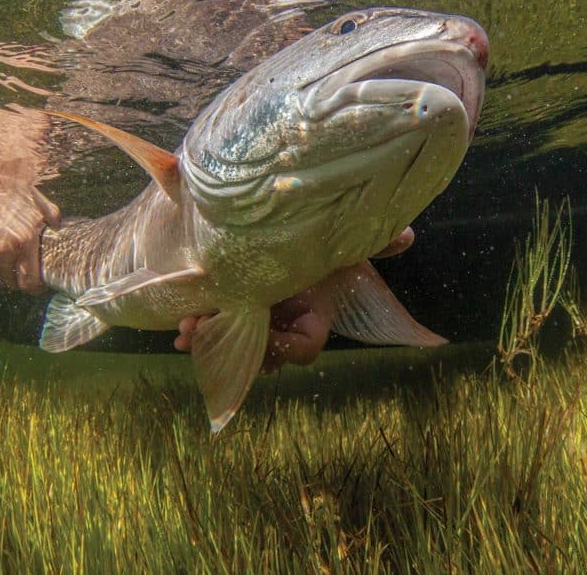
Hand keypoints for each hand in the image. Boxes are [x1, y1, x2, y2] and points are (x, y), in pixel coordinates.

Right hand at [0, 172, 60, 292]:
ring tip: (8, 272)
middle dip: (18, 284)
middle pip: (11, 282)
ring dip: (2, 278)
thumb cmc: (21, 194)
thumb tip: (61, 233)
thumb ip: (55, 224)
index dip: (34, 288)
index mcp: (26, 242)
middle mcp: (4, 248)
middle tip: (22, 279)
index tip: (38, 288)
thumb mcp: (46, 208)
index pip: (30, 280)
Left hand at [174, 226, 415, 369]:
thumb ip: (374, 243)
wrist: (290, 231)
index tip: (269, 334)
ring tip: (187, 330)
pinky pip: (215, 333)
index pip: (305, 346)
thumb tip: (407, 235)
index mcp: (313, 314)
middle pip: (264, 356)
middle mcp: (284, 324)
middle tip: (206, 331)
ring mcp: (258, 321)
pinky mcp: (232, 311)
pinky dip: (199, 335)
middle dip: (238, 348)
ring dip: (211, 342)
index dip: (289, 347)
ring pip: (235, 347)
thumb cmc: (321, 241)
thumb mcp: (343, 243)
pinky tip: (179, 332)